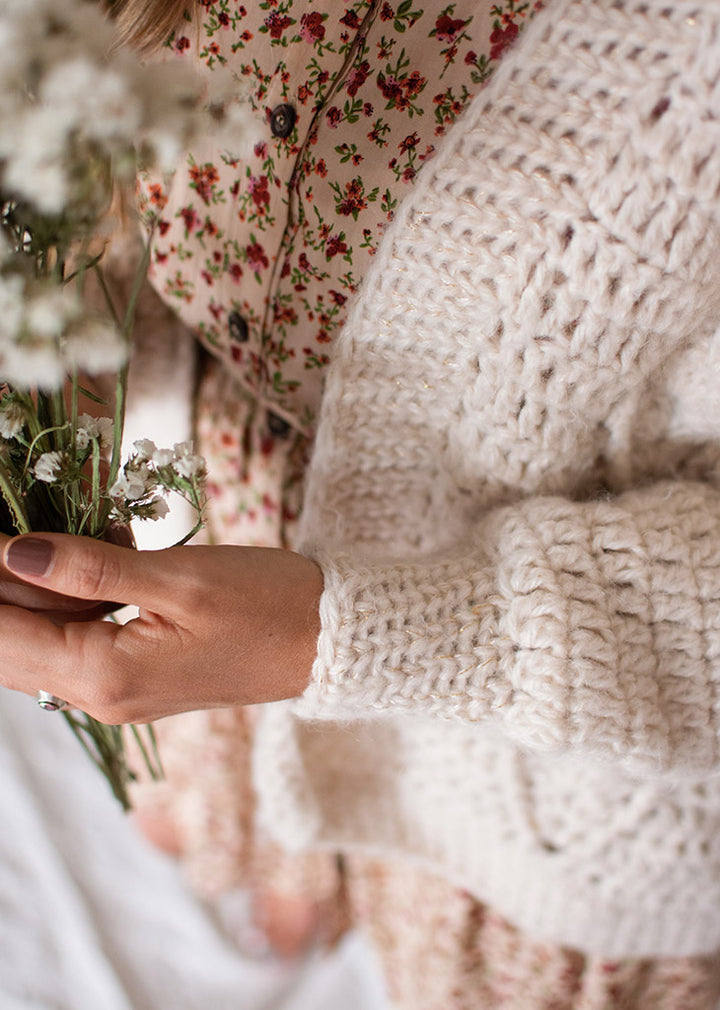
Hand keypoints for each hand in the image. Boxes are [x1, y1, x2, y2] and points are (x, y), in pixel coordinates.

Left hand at [0, 534, 322, 722]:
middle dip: (2, 585)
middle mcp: (101, 697)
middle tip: (14, 527)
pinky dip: (67, 597)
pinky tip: (93, 554)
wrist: (326, 641)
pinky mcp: (135, 676)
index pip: (2, 634)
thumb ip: (90, 566)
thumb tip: (13, 551)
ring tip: (60, 531)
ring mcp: (117, 691)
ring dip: (33, 587)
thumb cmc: (268, 605)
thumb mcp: (180, 577)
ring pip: (36, 641)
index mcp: (106, 676)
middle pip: (8, 645)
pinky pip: (73, 640)